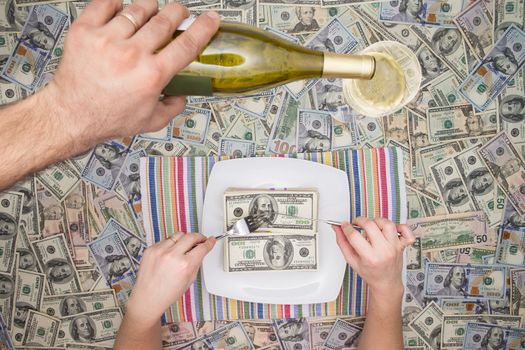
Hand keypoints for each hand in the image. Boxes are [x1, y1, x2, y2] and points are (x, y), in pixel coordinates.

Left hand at [45, 0, 219, 149]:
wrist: (71, 114)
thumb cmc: (107, 117)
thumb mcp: (150, 121)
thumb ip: (173, 107)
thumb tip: (182, 95)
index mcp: (151, 76)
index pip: (186, 45)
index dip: (203, 28)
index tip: (211, 18)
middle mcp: (131, 55)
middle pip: (164, 20)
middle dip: (177, 12)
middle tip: (179, 12)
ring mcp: (107, 40)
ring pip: (138, 9)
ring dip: (149, 7)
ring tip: (150, 12)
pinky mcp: (85, 31)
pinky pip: (105, 4)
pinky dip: (116, 4)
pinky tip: (120, 11)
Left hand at [126, 233, 214, 326]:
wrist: (147, 298)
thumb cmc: (167, 294)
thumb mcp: (189, 280)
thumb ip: (196, 263)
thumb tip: (201, 250)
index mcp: (185, 265)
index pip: (202, 247)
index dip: (209, 242)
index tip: (211, 240)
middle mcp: (172, 255)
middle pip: (191, 236)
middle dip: (198, 237)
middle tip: (200, 240)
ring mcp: (160, 250)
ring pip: (178, 235)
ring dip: (184, 240)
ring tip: (183, 248)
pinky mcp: (150, 249)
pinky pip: (165, 241)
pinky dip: (170, 245)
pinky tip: (169, 254)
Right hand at [332, 217, 414, 296]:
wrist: (386, 283)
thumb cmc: (371, 274)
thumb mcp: (352, 261)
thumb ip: (343, 243)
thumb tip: (338, 229)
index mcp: (370, 257)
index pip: (354, 235)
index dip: (346, 227)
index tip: (344, 225)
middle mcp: (384, 251)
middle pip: (370, 225)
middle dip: (360, 221)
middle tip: (357, 223)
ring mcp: (395, 247)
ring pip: (387, 224)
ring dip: (377, 221)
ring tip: (372, 226)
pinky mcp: (402, 245)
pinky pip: (407, 231)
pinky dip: (401, 227)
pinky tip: (391, 229)